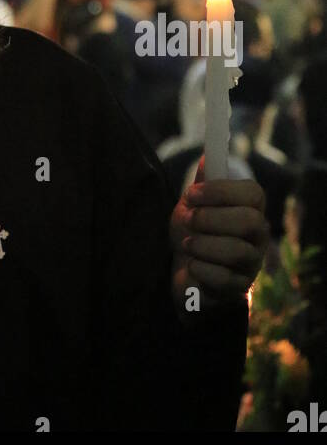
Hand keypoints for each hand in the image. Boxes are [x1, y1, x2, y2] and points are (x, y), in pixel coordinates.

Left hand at [170, 158, 267, 317]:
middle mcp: (258, 236)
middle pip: (250, 221)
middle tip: (189, 220)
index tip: (191, 194)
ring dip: (204, 245)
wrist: (185, 271)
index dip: (221, 191)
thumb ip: (203, 183)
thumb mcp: (194, 204)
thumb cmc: (194, 232)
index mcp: (250, 209)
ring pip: (237, 251)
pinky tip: (192, 266)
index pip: (253, 193)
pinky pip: (224, 279)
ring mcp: (252, 264)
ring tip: (187, 243)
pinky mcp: (239, 289)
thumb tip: (208, 155)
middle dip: (211, 218)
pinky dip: (201, 270)